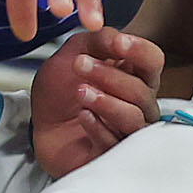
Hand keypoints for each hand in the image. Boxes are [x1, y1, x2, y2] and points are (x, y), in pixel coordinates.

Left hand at [30, 28, 164, 178]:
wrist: (39, 124)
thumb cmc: (60, 91)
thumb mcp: (72, 54)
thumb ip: (97, 41)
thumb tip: (117, 38)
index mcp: (134, 76)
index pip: (153, 61)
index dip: (139, 51)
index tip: (117, 43)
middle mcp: (138, 105)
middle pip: (142, 91)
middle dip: (111, 76)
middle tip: (80, 65)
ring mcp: (127, 131)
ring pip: (134, 118)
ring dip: (107, 102)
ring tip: (81, 92)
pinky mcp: (111, 155)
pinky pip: (115, 143)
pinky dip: (98, 127)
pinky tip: (82, 116)